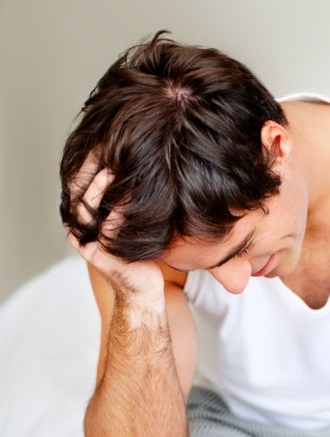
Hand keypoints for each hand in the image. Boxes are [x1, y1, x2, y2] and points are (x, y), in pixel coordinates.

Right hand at [65, 156, 164, 300]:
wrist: (144, 288)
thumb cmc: (139, 251)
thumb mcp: (127, 219)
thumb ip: (121, 198)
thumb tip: (129, 164)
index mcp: (82, 220)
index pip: (78, 187)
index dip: (88, 168)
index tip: (103, 148)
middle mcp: (78, 230)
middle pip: (78, 194)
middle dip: (92, 173)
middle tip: (107, 153)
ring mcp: (86, 242)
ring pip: (86, 207)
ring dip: (100, 188)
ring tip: (113, 170)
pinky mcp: (97, 254)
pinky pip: (106, 227)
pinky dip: (118, 211)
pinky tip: (130, 196)